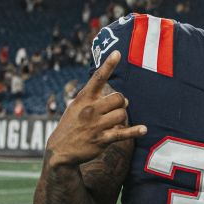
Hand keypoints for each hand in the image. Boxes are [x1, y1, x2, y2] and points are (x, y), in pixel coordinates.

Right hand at [44, 50, 145, 166]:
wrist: (60, 150)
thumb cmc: (71, 125)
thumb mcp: (75, 107)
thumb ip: (95, 100)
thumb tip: (123, 99)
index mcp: (83, 98)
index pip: (98, 78)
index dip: (108, 65)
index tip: (118, 52)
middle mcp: (90, 109)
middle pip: (118, 98)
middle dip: (121, 103)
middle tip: (116, 108)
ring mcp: (96, 125)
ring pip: (122, 114)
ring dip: (122, 117)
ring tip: (114, 122)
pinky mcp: (102, 139)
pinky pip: (123, 133)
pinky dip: (135, 131)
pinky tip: (144, 130)